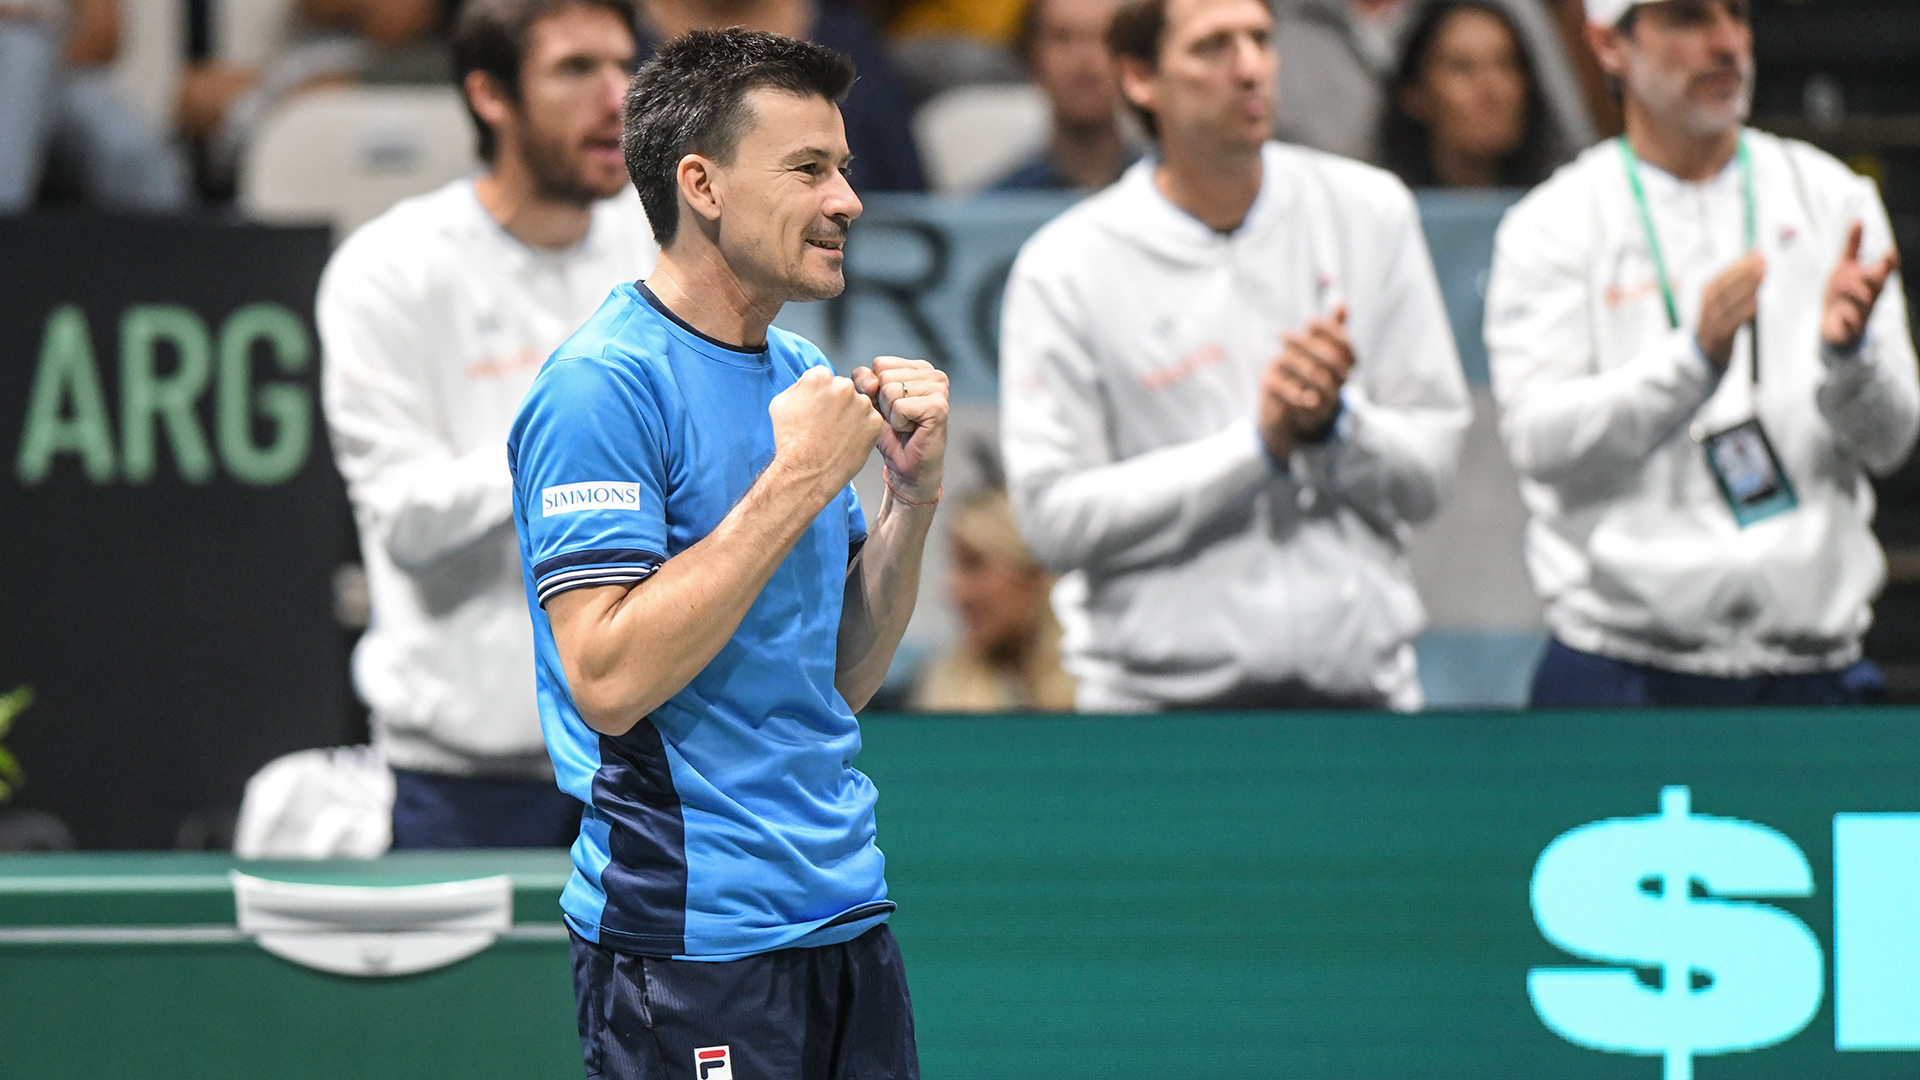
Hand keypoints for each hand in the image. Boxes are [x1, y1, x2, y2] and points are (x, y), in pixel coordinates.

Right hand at [768, 366, 884, 498]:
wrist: (806, 471)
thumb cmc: (791, 441)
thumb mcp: (780, 403)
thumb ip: (798, 387)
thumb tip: (807, 385)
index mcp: (819, 377)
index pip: (825, 377)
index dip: (820, 394)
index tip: (818, 407)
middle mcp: (843, 386)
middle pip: (844, 388)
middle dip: (838, 402)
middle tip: (827, 423)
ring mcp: (861, 404)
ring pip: (859, 404)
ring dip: (851, 416)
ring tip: (836, 435)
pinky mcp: (874, 422)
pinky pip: (870, 421)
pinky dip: (862, 430)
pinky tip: (847, 441)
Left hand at [852, 356, 946, 502]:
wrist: (907, 467)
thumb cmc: (891, 434)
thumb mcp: (870, 401)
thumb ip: (864, 381)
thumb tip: (873, 383)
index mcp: (918, 368)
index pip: (879, 363)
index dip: (874, 389)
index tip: (888, 407)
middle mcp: (933, 374)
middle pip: (884, 376)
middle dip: (882, 402)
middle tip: (898, 419)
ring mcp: (939, 389)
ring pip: (890, 390)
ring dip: (890, 414)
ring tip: (904, 424)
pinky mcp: (938, 406)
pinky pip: (900, 407)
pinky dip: (898, 423)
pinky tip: (910, 430)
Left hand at [1259, 305, 1353, 460]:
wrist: (1295, 420)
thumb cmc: (1308, 378)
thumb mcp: (1317, 352)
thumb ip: (1331, 331)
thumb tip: (1343, 304)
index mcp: (1345, 368)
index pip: (1347, 348)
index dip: (1331, 333)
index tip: (1310, 322)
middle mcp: (1340, 385)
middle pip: (1333, 364)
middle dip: (1308, 347)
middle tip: (1284, 334)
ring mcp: (1326, 403)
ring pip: (1319, 383)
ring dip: (1296, 367)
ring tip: (1277, 357)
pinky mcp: (1308, 419)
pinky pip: (1300, 404)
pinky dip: (1283, 390)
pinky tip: (1268, 378)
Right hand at [1695, 251, 1765, 367]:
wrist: (1707, 350)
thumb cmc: (1721, 318)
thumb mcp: (1724, 298)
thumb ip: (1738, 281)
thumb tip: (1757, 258)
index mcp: (1708, 293)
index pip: (1723, 275)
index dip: (1740, 264)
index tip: (1757, 253)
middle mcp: (1708, 306)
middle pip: (1724, 286)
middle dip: (1744, 272)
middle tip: (1763, 261)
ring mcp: (1713, 321)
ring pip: (1728, 302)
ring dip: (1746, 287)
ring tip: (1762, 275)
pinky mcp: (1721, 336)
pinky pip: (1733, 322)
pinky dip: (1744, 311)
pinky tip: (1757, 301)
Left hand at [1823, 221, 1899, 351]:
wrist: (1831, 324)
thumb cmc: (1841, 292)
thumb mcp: (1845, 267)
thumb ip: (1852, 245)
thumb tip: (1858, 219)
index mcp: (1872, 279)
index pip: (1886, 268)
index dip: (1890, 260)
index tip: (1893, 250)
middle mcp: (1870, 295)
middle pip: (1878, 283)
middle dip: (1873, 275)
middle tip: (1868, 269)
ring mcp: (1861, 312)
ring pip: (1864, 302)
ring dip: (1854, 293)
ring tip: (1841, 286)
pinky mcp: (1850, 328)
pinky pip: (1851, 324)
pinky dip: (1848, 319)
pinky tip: (1843, 314)